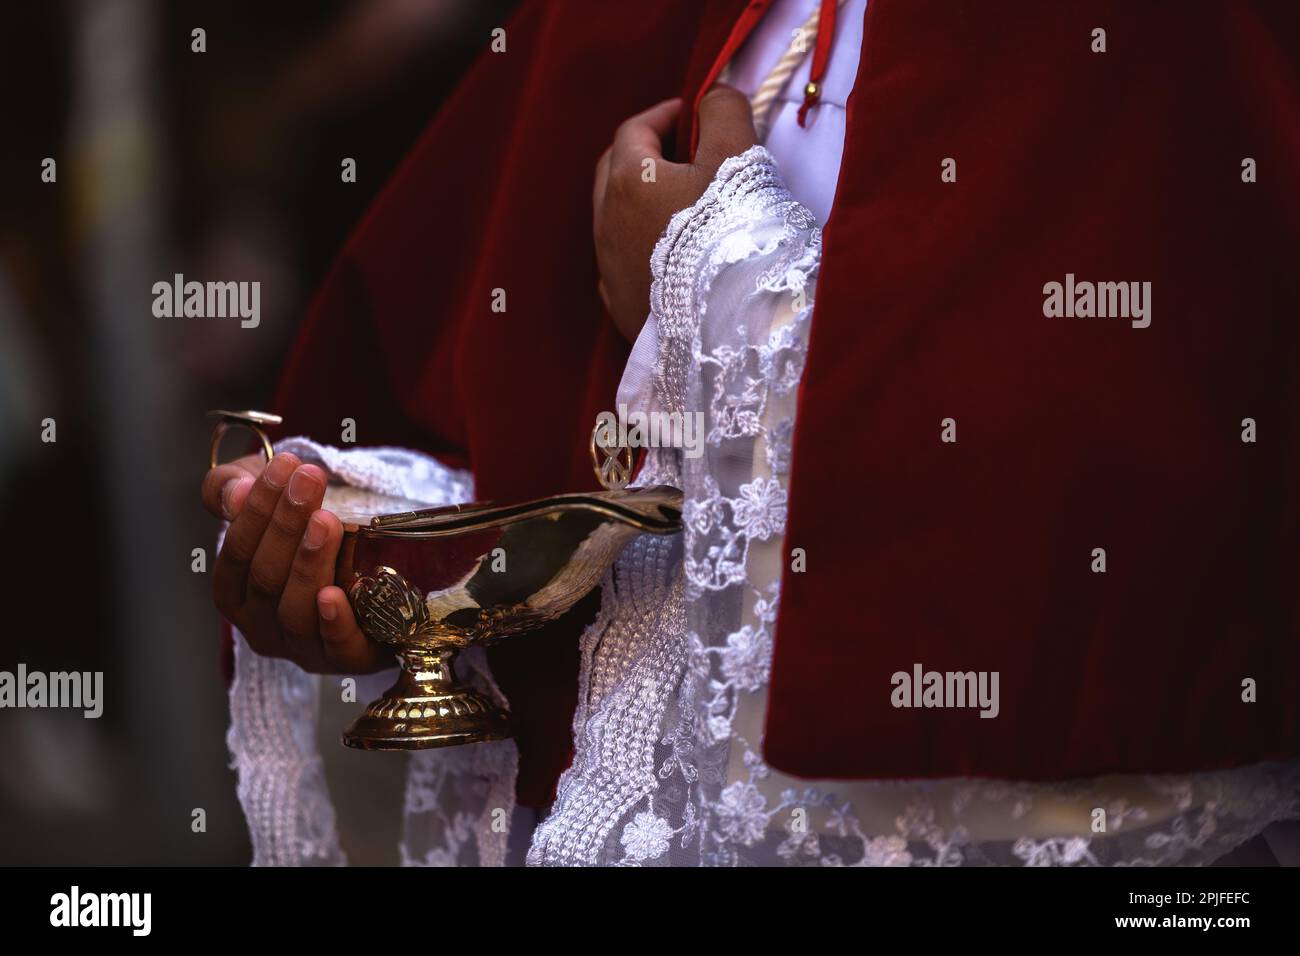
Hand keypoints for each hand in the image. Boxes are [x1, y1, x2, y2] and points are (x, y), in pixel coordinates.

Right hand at [201, 452, 389, 673]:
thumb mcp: (269, 504)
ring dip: (309, 562)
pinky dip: (334, 623)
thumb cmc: (311, 538)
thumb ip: (235, 490)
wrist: (378, 579)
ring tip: (326, 519)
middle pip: (266, 578)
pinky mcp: (349, 659)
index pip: (237, 553)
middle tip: (310, 479)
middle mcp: (263, 627)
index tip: (284, 465)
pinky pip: (337, 648)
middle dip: (285, 524)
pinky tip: (334, 595)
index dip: (256, 509)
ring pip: (296, 610)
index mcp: (237, 595)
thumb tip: (234, 490)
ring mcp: (304, 648)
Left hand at [593, 85, 757, 341]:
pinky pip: (621, 265)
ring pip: (614, 221)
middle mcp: (606, 224)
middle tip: (681, 152)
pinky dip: (640, 247)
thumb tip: (712, 96)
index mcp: (628, 181)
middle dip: (642, 154)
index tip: (693, 112)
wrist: (730, 323)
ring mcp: (609, 270)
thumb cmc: (734, 231)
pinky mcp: (621, 307)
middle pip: (613, 173)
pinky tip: (669, 255)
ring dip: (640, 204)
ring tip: (680, 205)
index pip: (634, 129)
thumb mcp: (737, 155)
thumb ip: (723, 112)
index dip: (664, 114)